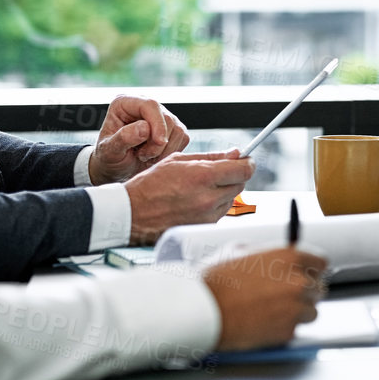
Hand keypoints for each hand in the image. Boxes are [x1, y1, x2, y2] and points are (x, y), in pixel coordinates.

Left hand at [90, 96, 191, 183]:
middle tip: (141, 156)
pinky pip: (183, 139)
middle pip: (167, 119)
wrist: (117, 168)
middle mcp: (145, 106)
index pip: (150, 105)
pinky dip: (170, 152)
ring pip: (178, 130)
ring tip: (145, 156)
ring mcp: (161, 117)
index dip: (157, 123)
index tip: (159, 142)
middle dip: (157, 143)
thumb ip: (123, 138)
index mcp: (125, 103)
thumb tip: (144, 127)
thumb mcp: (109, 151)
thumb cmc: (109, 158)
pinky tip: (154, 156)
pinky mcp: (173, 128)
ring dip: (163, 150)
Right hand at [124, 151, 254, 243]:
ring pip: (231, 198)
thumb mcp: (178, 161)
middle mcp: (208, 198)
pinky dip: (214, 204)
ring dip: (224, 190)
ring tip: (200, 187)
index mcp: (203, 177)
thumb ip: (211, 157)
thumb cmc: (150, 185)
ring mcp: (207, 215)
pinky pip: (220, 212)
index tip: (245, 160)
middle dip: (234, 175)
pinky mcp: (203, 227)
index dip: (247, 163)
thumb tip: (235, 153)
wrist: (131, 213)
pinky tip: (195, 200)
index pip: (244, 170)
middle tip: (220, 171)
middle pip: (240, 184)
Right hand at [203, 247, 326, 350]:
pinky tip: (264, 323)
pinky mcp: (288, 332)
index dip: (311, 270)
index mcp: (290, 257)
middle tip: (285, 296)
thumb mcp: (239, 251)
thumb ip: (266, 253)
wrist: (201, 311)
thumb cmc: (215, 280)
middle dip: (304, 292)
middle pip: (319, 288)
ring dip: (297, 312)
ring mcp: (295, 309)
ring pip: (311, 312)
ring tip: (273, 311)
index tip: (306, 274)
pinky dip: (284, 328)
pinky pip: (295, 329)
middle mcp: (299, 282)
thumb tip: (276, 255)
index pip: (321, 263)